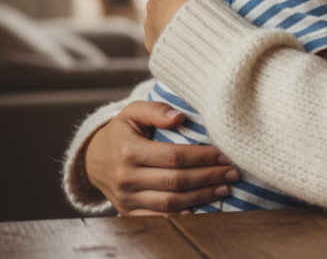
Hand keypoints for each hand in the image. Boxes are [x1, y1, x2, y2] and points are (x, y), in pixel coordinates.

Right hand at [84, 100, 238, 215]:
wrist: (93, 159)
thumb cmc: (121, 131)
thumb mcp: (132, 112)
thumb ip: (156, 110)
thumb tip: (180, 117)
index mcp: (129, 151)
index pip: (173, 156)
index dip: (202, 157)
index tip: (224, 155)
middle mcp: (126, 178)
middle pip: (175, 181)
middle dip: (208, 177)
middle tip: (232, 173)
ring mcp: (126, 199)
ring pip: (170, 202)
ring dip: (201, 197)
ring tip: (224, 188)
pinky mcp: (128, 212)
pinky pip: (158, 217)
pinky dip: (181, 215)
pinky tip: (201, 209)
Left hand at [144, 0, 213, 52]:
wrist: (185, 24)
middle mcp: (153, 1)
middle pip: (170, 0)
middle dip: (182, 4)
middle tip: (201, 10)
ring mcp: (151, 23)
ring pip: (165, 20)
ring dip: (176, 22)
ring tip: (194, 27)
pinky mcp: (153, 42)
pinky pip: (165, 40)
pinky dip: (174, 39)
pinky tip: (186, 40)